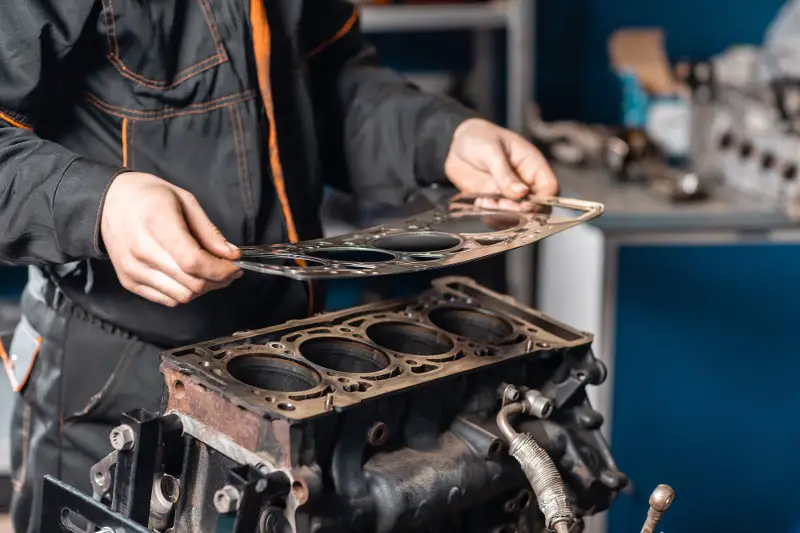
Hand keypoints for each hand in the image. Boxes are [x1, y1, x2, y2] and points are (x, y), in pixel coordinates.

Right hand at [100, 172, 242, 306]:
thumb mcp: (185, 201)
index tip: (235, 266)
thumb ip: (209, 232)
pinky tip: (190, 277)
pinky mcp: (129, 282)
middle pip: (191, 284)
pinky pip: (167, 299)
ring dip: (203, 289)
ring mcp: (133, 270)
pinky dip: (185, 292)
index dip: (220, 270)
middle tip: (229, 270)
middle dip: (218, 281)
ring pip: (182, 296)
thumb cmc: (149, 197)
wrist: (108, 203)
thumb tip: (231, 255)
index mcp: (157, 224)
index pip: (194, 262)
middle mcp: (141, 252)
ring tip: (211, 273)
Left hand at [445, 118, 558, 209]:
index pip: (549, 188)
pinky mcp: (492, 200)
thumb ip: (505, 174)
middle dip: (520, 211)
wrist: (454, 144)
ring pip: (515, 213)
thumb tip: (521, 192)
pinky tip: (479, 202)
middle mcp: (523, 181)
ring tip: (488, 203)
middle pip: (534, 206)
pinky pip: (495, 214)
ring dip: (503, 214)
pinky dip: (489, 213)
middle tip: (502, 205)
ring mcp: (507, 193)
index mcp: (531, 164)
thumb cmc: (478, 138)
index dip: (542, 200)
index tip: (526, 205)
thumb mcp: (491, 151)